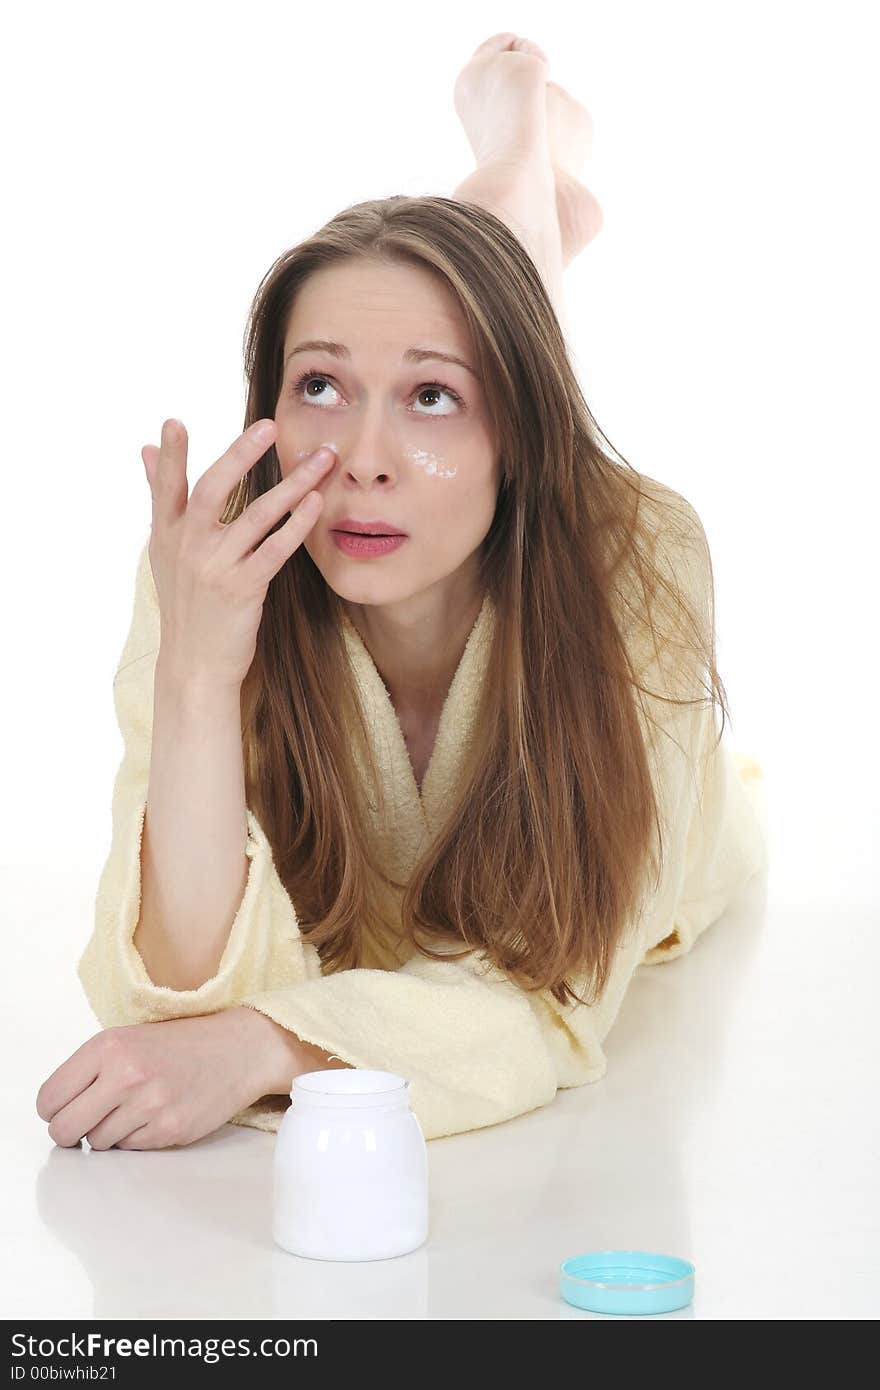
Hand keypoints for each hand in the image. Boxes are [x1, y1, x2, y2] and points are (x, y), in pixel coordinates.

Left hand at [35, 1007, 281, 1149]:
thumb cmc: (178, 1045)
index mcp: (108, 1046)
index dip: (52, 1110)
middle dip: (70, 1132)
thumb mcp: (127, 1039)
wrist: (236, 1049)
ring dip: (108, 1133)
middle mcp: (125, 1074)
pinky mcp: (169, 1129)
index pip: (49, 1098)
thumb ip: (88, 1070)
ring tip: (133, 1110)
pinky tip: (155, 1116)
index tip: (65, 1108)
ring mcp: (148, 1104)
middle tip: (87, 1122)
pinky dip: (135, 1138)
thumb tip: (54, 1112)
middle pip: (64, 1129)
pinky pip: (129, 1149)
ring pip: (97, 1143)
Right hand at [142, 417, 334, 689]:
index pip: (165, 487)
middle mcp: (187, 547)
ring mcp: (215, 568)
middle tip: (267, 426)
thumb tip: (148, 448)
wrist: (194, 665)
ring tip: (321, 461)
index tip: (174, 422)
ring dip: (292, 485)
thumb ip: (161, 496)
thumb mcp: (164, 550)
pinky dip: (296, 526)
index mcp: (166, 534)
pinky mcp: (243, 589)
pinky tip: (315, 505)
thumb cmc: (185, 602)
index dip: (171, 456)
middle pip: (211, 491)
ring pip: (255, 516)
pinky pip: (274, 550)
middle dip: (240, 456)